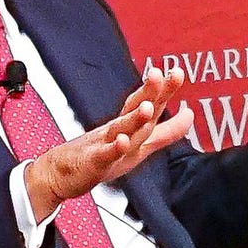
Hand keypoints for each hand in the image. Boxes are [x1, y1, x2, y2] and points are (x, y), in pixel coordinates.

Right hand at [25, 67, 193, 219]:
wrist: (57, 174)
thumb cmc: (99, 156)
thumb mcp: (138, 145)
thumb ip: (165, 132)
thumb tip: (190, 115)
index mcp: (127, 125)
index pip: (146, 103)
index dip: (162, 90)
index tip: (178, 73)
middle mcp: (116, 130)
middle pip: (136, 109)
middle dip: (149, 94)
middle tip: (160, 74)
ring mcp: (102, 144)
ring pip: (120, 129)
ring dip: (134, 118)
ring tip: (147, 107)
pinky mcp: (91, 162)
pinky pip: (103, 155)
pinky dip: (113, 148)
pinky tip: (121, 142)